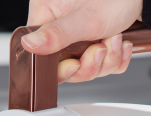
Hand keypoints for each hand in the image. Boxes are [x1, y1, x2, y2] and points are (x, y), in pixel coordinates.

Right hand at [22, 0, 142, 83]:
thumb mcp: (86, 18)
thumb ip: (57, 34)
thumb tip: (29, 45)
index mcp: (46, 13)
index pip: (41, 54)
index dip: (61, 67)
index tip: (76, 63)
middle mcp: (58, 24)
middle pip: (65, 64)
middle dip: (91, 63)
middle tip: (102, 47)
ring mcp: (76, 35)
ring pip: (86, 66)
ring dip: (107, 59)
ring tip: (116, 39)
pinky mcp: (92, 40)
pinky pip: (100, 63)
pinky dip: (115, 58)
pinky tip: (121, 43)